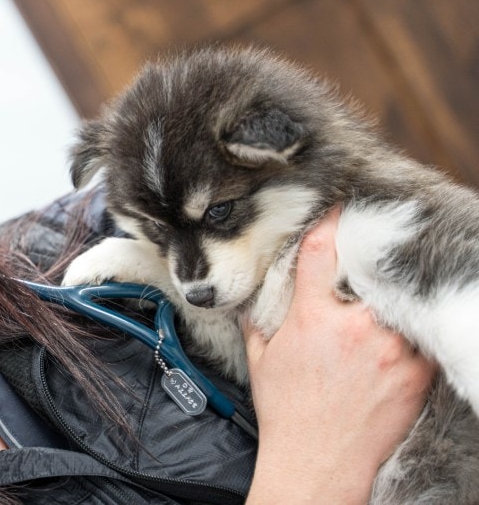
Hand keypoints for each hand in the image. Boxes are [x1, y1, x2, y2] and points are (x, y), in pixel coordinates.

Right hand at [243, 208, 435, 503]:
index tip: (337, 210)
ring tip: (376, 300)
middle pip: (372, 269)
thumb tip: (254, 293)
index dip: (330, 223)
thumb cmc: (287, 411)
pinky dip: (409, 326)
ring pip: (399, 299)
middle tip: (364, 256)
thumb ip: (259, 317)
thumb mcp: (260, 356)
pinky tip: (393, 330)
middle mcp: (356, 327)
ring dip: (389, 294)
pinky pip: (419, 331)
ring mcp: (393, 349)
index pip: (323, 250)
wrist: (319, 462)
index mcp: (313, 318)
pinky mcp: (417, 371)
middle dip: (366, 261)